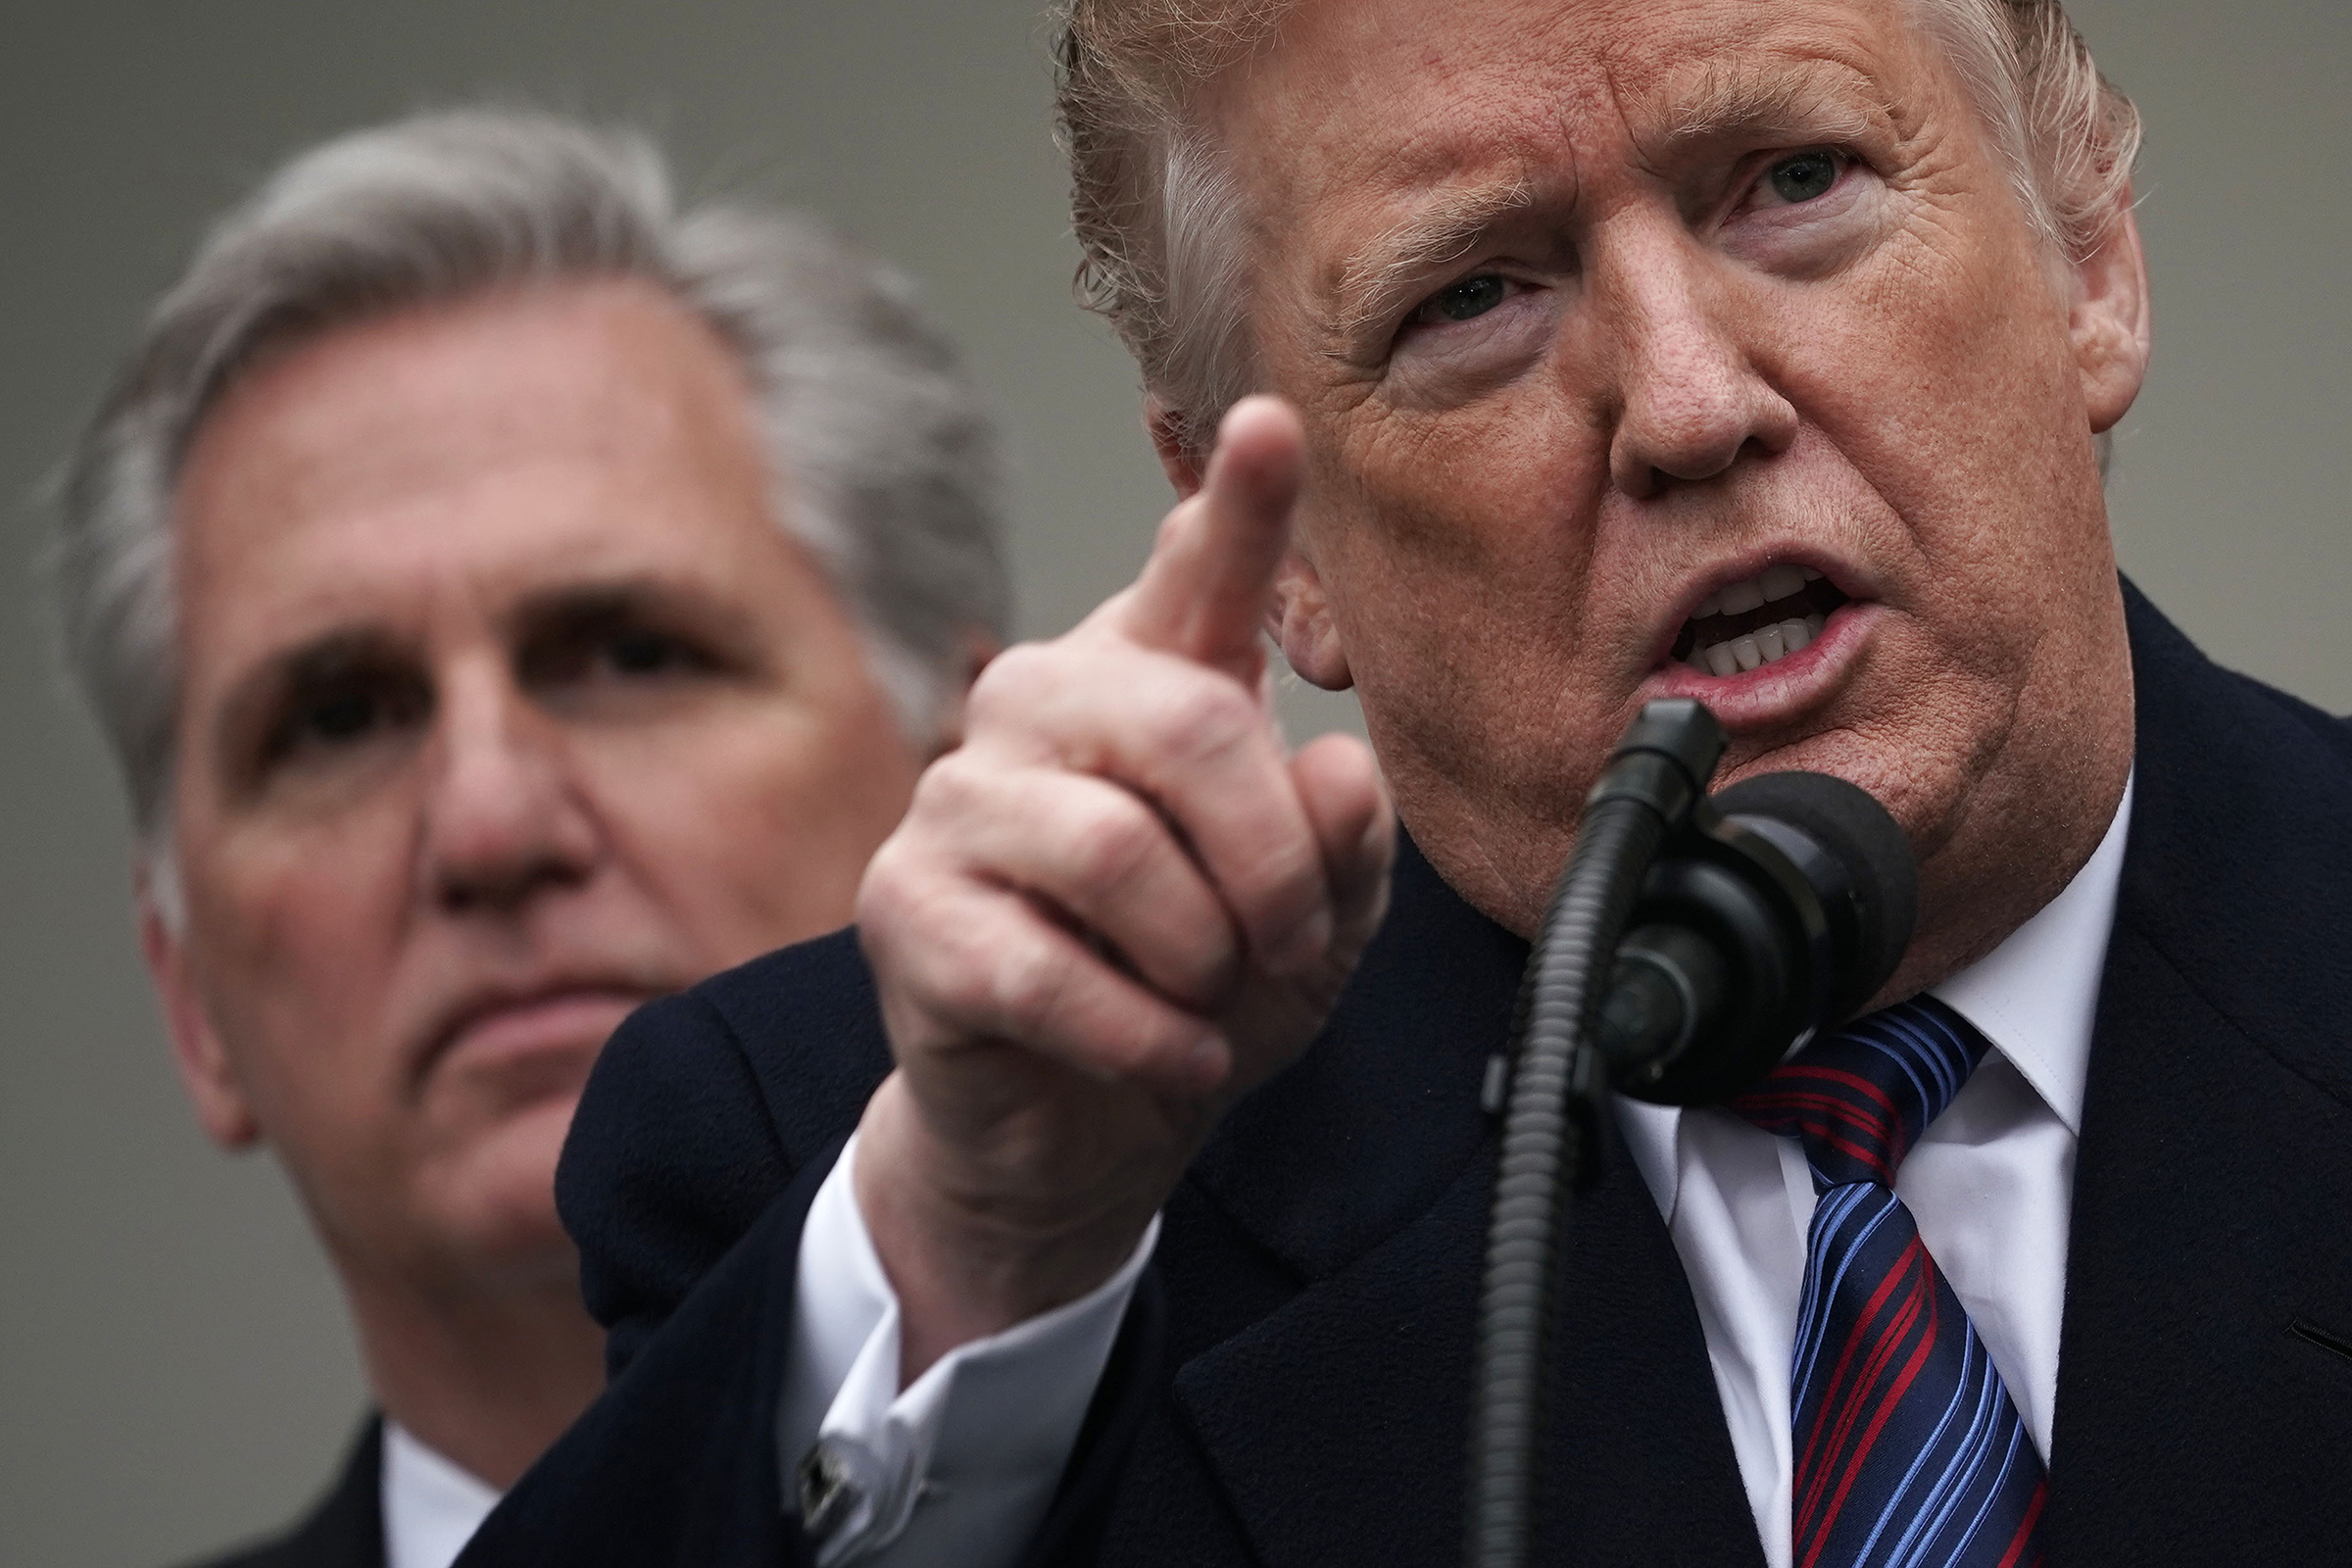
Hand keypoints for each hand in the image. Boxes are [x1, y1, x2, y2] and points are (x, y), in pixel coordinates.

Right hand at [852, 397, 1394, 1380]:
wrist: (1083, 1129)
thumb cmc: (1197, 991)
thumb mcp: (1314, 927)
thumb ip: (1341, 843)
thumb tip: (1338, 769)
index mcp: (1149, 686)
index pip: (1196, 579)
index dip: (1240, 505)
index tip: (1274, 425)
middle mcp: (1043, 710)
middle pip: (1184, 723)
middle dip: (1270, 859)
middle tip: (1289, 945)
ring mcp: (960, 802)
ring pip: (1115, 849)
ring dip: (1200, 955)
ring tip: (1209, 1001)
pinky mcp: (905, 909)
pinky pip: (1044, 966)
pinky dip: (1140, 1033)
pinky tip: (1171, 1055)